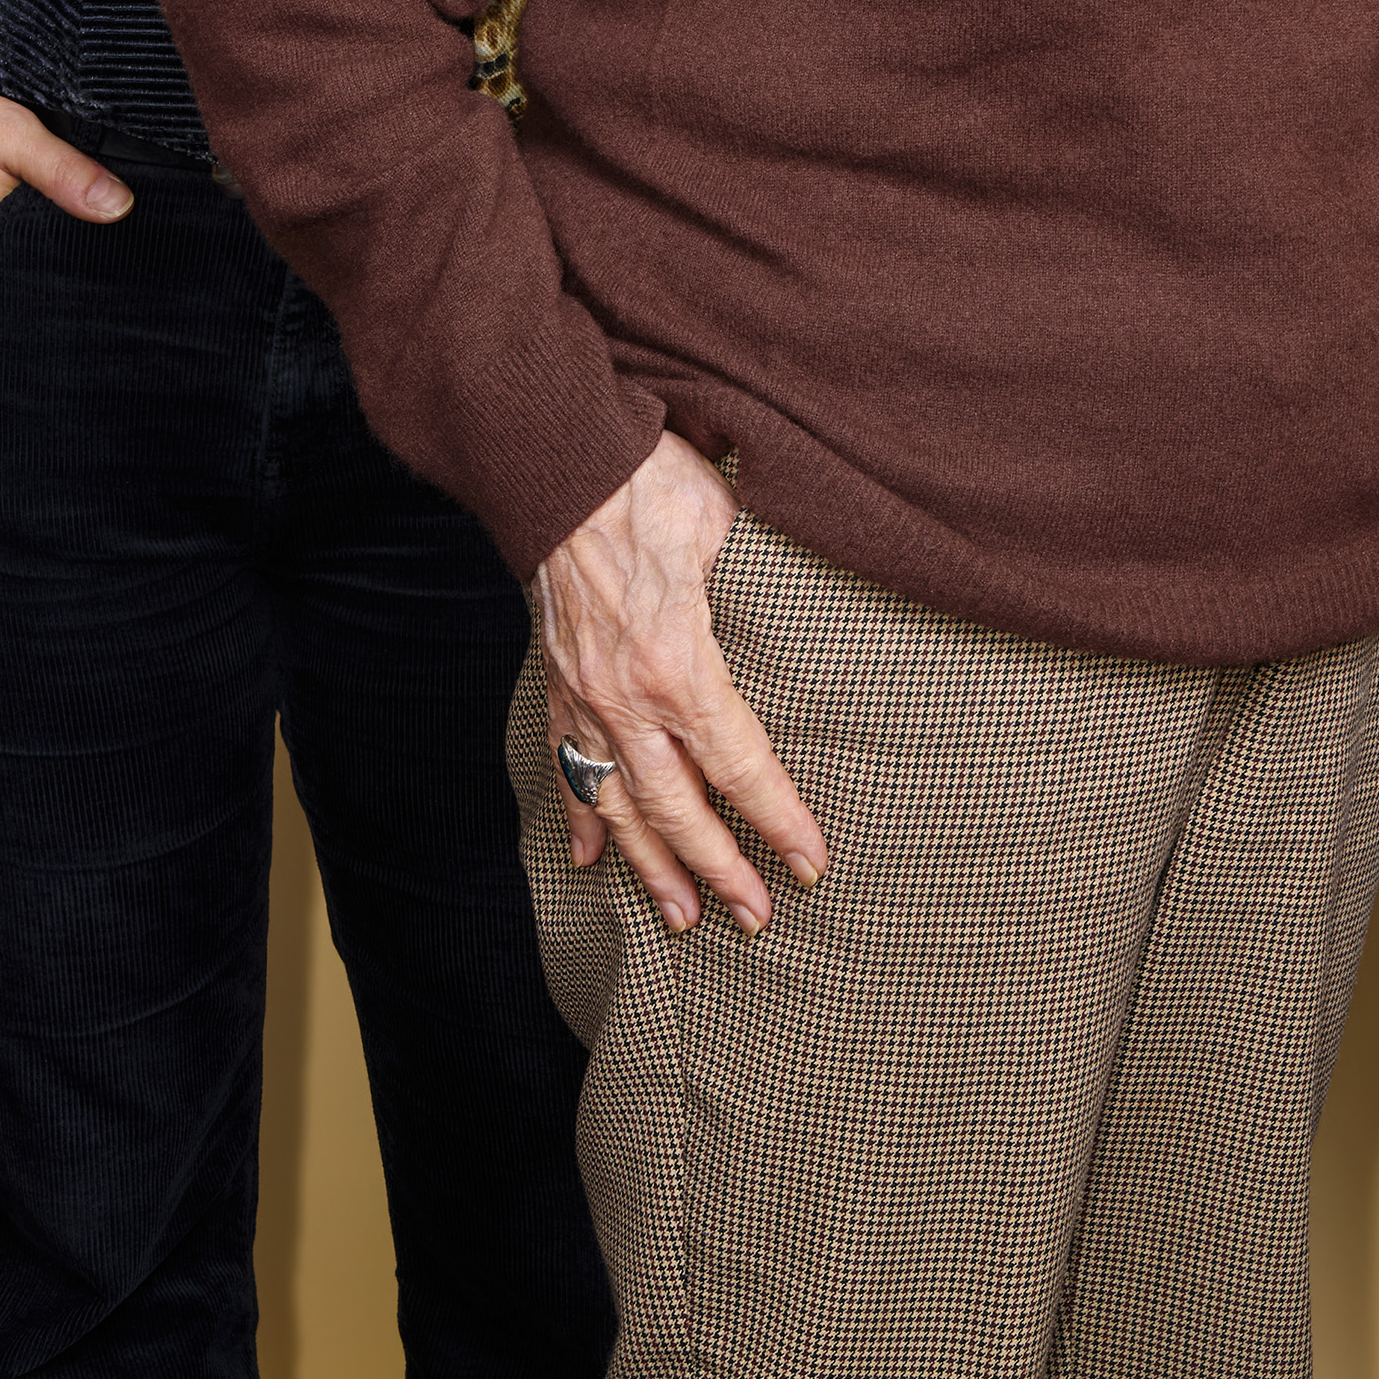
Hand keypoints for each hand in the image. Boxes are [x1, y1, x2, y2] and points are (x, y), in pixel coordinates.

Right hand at [536, 431, 827, 934]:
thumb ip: (770, 577)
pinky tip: (587, 856)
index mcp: (678, 663)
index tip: (810, 862)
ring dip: (651, 864)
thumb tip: (822, 592)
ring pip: (618, 803)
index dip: (777, 819)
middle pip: (678, 806)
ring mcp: (584, 695)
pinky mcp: (557, 681)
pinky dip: (577, 814)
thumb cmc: (652, 481)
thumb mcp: (730, 523)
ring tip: (680, 917)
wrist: (561, 459)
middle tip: (756, 919)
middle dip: (719, 869)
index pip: (739, 764)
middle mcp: (625, 697)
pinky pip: (565, 763)